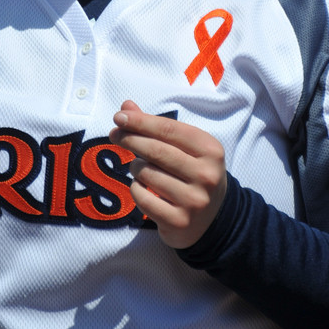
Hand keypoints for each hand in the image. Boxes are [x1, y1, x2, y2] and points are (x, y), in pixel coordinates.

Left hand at [109, 100, 226, 249]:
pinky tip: (142, 187)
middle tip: (114, 134)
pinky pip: (142, 198)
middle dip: (130, 139)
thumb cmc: (194, 172)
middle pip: (156, 150)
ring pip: (147, 174)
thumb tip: (126, 107)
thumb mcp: (185, 147)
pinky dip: (135, 188)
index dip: (141, 121)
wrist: (214, 217)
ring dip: (135, 166)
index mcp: (211, 150)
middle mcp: (206, 175)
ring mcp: (194, 201)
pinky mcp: (178, 221)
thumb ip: (157, 127)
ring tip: (138, 166)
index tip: (119, 117)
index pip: (169, 129)